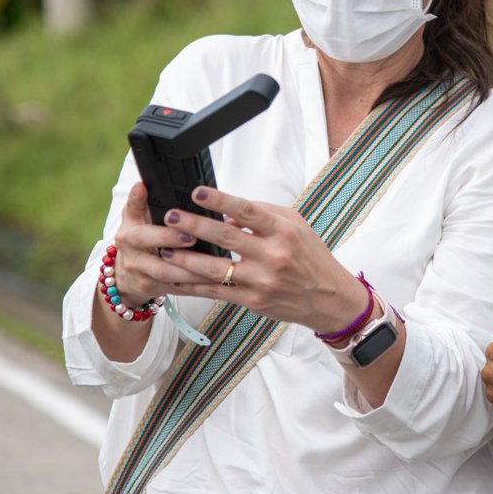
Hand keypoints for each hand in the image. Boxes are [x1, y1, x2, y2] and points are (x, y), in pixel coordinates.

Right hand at [109, 181, 207, 305]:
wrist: (127, 277)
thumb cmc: (141, 239)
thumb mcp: (137, 219)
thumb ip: (142, 202)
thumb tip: (143, 184)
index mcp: (129, 227)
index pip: (132, 211)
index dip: (139, 200)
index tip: (157, 201)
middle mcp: (130, 249)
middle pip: (145, 242)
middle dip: (169, 238)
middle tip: (192, 236)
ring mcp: (139, 271)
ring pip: (164, 271)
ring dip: (189, 268)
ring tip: (212, 263)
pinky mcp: (151, 288)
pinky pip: (177, 288)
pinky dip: (196, 286)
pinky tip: (216, 282)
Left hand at [154, 186, 364, 330]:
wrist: (328, 298)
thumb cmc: (312, 258)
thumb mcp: (296, 226)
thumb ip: (264, 214)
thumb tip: (229, 215)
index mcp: (283, 231)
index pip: (248, 211)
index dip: (221, 201)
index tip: (198, 192)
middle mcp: (272, 256)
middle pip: (226, 238)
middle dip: (194, 225)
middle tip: (170, 216)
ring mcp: (261, 281)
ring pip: (215, 269)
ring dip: (185, 258)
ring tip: (164, 247)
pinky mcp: (253, 301)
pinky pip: (216, 292)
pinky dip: (193, 286)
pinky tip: (175, 278)